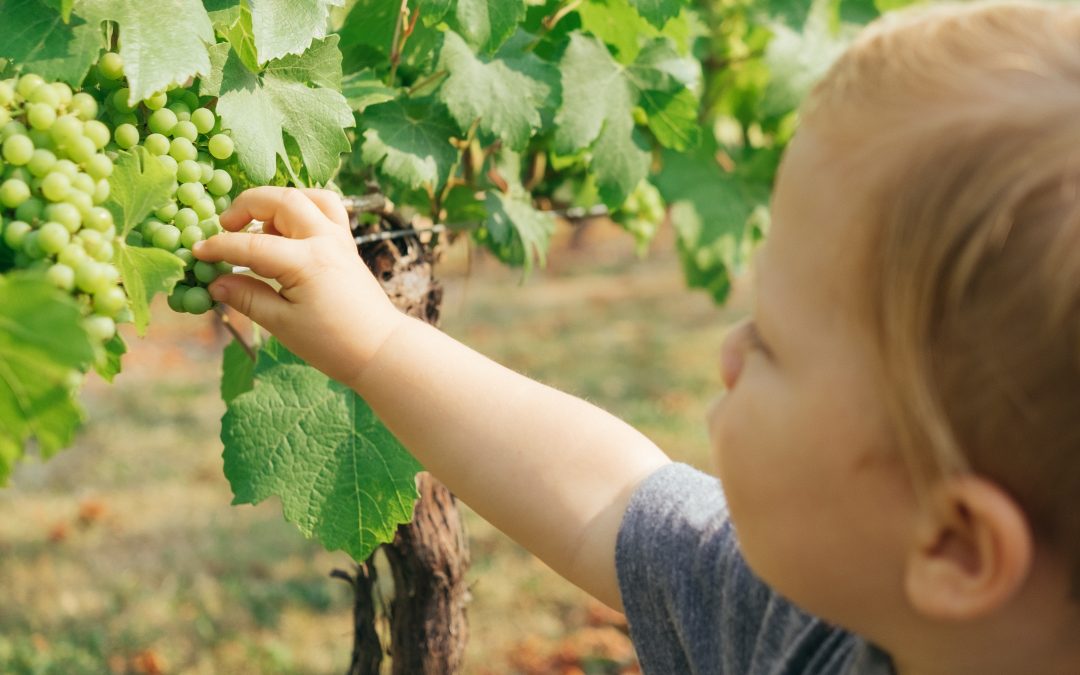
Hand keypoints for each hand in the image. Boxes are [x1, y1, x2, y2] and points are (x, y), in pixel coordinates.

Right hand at [193, 187, 402, 385]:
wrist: (380, 349)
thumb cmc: (333, 343)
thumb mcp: (283, 325)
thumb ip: (248, 298)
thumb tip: (215, 282)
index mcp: (308, 261)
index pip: (252, 245)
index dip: (220, 247)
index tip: (197, 252)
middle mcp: (326, 240)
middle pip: (282, 200)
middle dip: (247, 206)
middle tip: (225, 226)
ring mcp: (340, 239)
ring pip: (308, 197)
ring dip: (278, 202)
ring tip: (258, 227)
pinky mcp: (347, 244)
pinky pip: (326, 209)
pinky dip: (303, 208)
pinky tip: (286, 231)